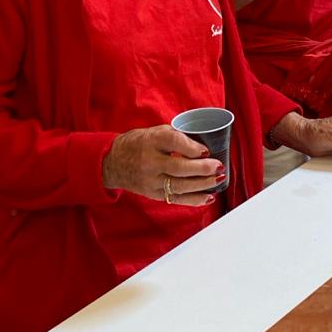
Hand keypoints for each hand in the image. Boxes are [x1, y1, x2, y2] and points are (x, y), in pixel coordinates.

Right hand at [102, 125, 221, 205]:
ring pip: (180, 185)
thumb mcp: (153, 132)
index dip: (192, 147)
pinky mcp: (153, 194)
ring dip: (203, 184)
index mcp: (151, 141)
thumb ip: (176, 136)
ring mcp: (151, 180)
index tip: (206, 150)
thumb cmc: (138, 144)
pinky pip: (177, 199)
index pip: (174, 142)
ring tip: (218, 179)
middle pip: (179, 167)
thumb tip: (204, 142)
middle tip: (218, 166)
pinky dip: (195, 199)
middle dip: (203, 168)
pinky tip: (209, 196)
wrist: (113, 162)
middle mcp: (150, 161)